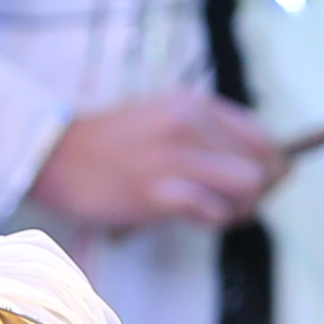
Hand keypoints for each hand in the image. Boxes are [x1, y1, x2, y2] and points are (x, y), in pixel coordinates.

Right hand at [29, 90, 284, 235]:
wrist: (54, 156)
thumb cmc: (113, 144)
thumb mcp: (166, 117)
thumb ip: (212, 134)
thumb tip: (266, 165)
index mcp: (196, 105)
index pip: (263, 139)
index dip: (269, 167)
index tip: (254, 185)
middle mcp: (191, 124)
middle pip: (264, 166)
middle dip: (258, 193)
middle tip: (231, 206)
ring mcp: (174, 157)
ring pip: (248, 187)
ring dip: (237, 209)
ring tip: (210, 211)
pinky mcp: (156, 191)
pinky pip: (213, 210)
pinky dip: (209, 219)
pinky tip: (188, 216)